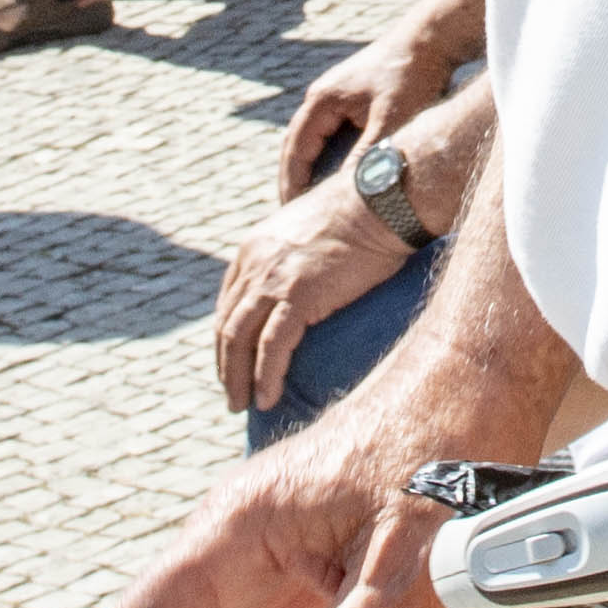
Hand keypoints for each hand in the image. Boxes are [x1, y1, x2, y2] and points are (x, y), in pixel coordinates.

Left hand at [211, 174, 408, 411]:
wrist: (381, 201)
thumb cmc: (361, 216)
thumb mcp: (312, 232)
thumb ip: (296, 259)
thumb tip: (305, 285)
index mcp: (254, 248)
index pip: (229, 303)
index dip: (228, 338)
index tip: (234, 363)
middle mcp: (254, 263)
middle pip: (226, 324)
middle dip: (226, 365)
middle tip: (233, 395)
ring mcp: (272, 278)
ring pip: (239, 339)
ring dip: (237, 378)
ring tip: (243, 405)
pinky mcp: (297, 295)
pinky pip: (270, 346)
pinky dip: (265, 376)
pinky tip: (266, 399)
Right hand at [277, 27, 451, 198]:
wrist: (433, 38)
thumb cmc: (413, 75)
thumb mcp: (390, 120)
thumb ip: (367, 155)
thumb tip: (345, 193)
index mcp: (321, 101)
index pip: (295, 150)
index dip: (291, 184)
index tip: (291, 215)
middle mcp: (322, 97)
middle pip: (297, 146)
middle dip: (294, 181)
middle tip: (294, 217)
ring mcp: (337, 96)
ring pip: (315, 140)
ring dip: (311, 169)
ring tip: (312, 204)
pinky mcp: (354, 98)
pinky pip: (333, 134)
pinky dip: (330, 158)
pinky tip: (340, 179)